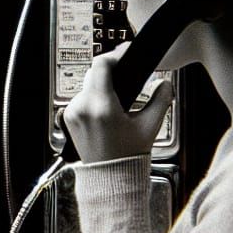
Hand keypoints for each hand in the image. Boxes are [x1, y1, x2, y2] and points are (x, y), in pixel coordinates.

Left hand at [62, 43, 174, 163]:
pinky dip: (93, 99)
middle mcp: (83, 107)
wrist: (109, 178)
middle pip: (94, 73)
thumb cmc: (127, 157)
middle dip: (111, 72)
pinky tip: (105, 110)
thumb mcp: (149, 127)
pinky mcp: (68, 118)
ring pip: (87, 85)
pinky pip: (81, 98)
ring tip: (117, 98)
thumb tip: (165, 83)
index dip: (115, 55)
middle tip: (126, 77)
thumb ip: (160, 100)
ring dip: (101, 86)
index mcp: (102, 107)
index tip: (124, 54)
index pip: (102, 65)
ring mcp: (73, 113)